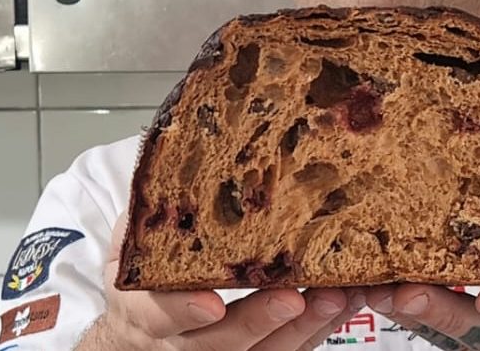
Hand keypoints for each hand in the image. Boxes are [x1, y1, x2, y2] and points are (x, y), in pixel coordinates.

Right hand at [74, 211, 364, 350]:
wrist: (140, 326)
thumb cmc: (145, 273)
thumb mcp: (131, 240)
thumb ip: (153, 211)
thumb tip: (181, 149)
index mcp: (146, 309)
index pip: (160, 315)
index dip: (184, 309)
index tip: (211, 301)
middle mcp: (184, 340)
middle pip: (223, 340)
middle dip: (261, 318)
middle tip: (295, 296)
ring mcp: (223, 350)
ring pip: (264, 350)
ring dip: (303, 325)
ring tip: (337, 296)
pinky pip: (290, 348)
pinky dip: (320, 327)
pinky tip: (348, 301)